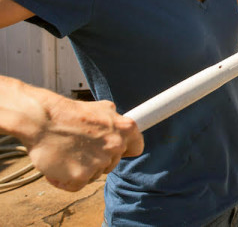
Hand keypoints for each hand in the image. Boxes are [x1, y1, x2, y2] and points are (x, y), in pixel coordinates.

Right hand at [23, 94, 143, 191]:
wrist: (43, 119)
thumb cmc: (69, 113)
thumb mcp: (101, 108)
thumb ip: (115, 121)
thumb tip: (122, 126)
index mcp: (126, 128)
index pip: (136, 148)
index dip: (124, 150)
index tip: (113, 150)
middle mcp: (117, 146)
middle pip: (112, 163)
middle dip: (98, 158)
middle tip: (80, 147)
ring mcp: (100, 162)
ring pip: (95, 174)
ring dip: (81, 168)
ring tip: (67, 152)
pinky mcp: (81, 177)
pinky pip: (77, 185)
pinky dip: (65, 180)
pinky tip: (57, 165)